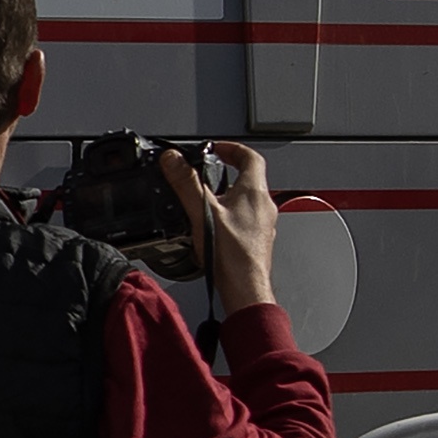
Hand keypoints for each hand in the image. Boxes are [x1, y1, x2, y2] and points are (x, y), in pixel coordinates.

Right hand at [163, 144, 281, 314]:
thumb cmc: (233, 256)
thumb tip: (174, 160)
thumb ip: (187, 183)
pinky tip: (215, 229)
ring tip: (208, 202)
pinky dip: (231, 217)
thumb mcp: (202, 212)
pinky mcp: (257, 241)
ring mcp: (263, 224)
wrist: (245, 289)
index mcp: (254, 192)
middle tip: (209, 173)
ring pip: (247, 200)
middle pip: (249, 178)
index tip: (216, 148)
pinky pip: (246, 220)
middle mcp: (263, 206)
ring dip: (229, 196)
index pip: (249, 156)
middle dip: (227, 173)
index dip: (231, 148)